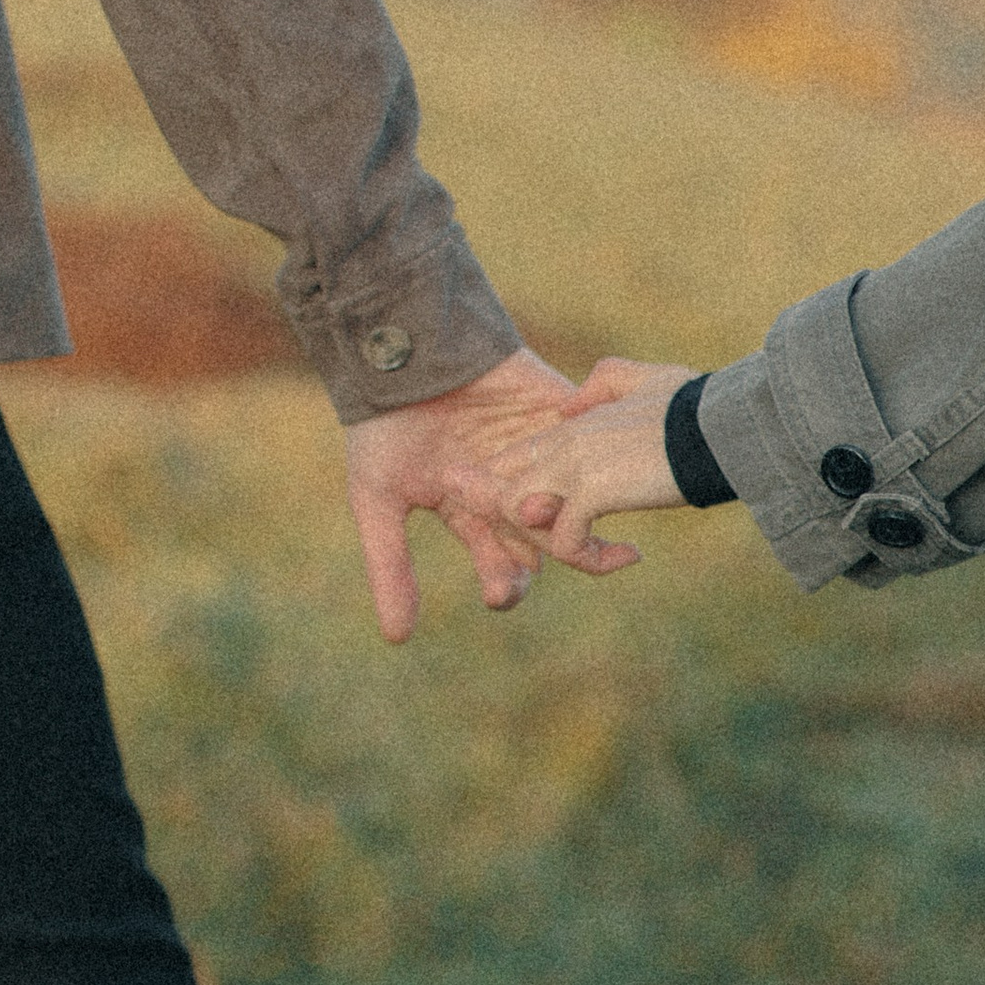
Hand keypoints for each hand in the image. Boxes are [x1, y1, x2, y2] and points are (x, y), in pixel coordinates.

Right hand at [342, 346, 639, 642]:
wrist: (398, 346)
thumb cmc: (381, 424)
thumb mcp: (377, 499)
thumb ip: (390, 566)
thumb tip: (398, 638)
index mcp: (474, 514)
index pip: (503, 565)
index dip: (505, 584)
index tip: (499, 593)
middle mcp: (513, 488)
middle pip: (550, 537)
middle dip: (558, 553)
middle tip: (566, 558)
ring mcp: (539, 450)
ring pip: (577, 494)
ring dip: (587, 511)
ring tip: (596, 522)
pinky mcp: (560, 409)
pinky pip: (592, 435)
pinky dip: (603, 451)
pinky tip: (608, 468)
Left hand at [500, 358, 693, 566]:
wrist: (718, 424)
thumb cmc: (694, 404)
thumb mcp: (644, 379)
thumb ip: (602, 383)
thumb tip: (569, 406)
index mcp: (569, 426)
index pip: (512, 465)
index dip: (522, 503)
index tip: (565, 525)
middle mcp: (561, 444)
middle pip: (503, 496)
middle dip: (531, 534)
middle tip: (583, 548)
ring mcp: (572, 466)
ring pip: (522, 520)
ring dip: (560, 550)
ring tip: (607, 554)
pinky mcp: (592, 492)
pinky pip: (565, 543)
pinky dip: (593, 561)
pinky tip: (632, 554)